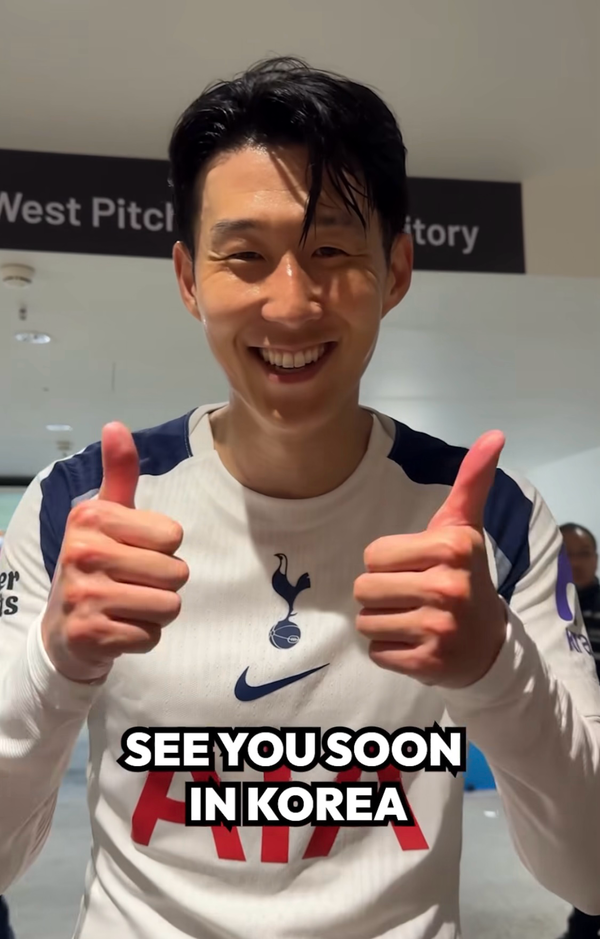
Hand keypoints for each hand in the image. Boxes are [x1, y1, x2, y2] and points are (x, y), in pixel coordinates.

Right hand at [42, 423, 188, 683]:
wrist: (62, 629)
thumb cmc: (95, 564)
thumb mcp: (105, 516)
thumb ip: (119, 474)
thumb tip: (115, 425)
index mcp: (91, 518)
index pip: (173, 535)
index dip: (164, 548)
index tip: (134, 551)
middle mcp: (83, 553)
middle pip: (177, 573)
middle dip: (164, 583)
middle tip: (132, 583)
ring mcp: (85, 596)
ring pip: (169, 606)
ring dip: (156, 611)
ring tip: (128, 605)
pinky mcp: (91, 634)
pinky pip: (152, 636)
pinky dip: (143, 636)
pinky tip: (119, 627)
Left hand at [354, 431, 506, 688]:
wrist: (488, 643)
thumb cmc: (464, 575)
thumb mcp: (465, 527)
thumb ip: (472, 481)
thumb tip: (494, 434)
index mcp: (452, 548)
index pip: (373, 554)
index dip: (387, 562)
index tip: (417, 568)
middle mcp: (448, 587)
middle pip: (364, 587)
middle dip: (380, 593)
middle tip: (411, 597)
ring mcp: (439, 628)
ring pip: (366, 620)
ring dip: (381, 621)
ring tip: (411, 619)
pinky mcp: (427, 664)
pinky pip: (375, 650)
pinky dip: (387, 649)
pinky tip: (413, 643)